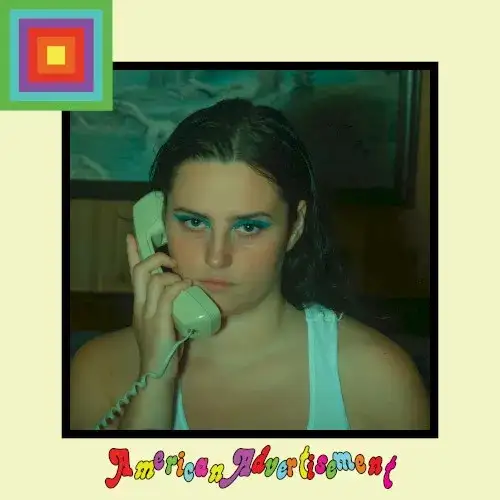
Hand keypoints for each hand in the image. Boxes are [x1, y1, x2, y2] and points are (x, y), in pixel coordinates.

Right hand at [126, 234, 190, 377]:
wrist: (156, 374)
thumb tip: (184, 291)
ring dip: (172, 275)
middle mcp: (140, 306)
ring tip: (186, 280)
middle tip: (173, 261)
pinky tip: (188, 286)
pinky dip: (179, 286)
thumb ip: (168, 306)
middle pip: (140, 271)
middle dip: (156, 259)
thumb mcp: (163, 322)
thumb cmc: (163, 349)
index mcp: (139, 305)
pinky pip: (167, 295)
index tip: (131, 237)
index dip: (131, 254)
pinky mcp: (158, 322)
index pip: (133, 274)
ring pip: (155, 280)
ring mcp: (148, 314)